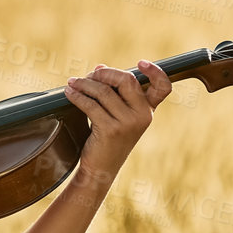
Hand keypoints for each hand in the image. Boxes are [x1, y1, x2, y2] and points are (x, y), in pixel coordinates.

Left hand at [63, 59, 172, 176]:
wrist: (101, 169)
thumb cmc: (107, 140)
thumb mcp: (116, 115)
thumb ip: (113, 92)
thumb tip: (100, 67)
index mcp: (148, 110)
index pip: (163, 87)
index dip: (155, 72)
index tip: (141, 63)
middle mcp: (143, 116)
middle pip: (127, 80)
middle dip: (104, 74)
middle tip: (88, 76)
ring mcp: (128, 123)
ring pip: (103, 91)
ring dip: (84, 84)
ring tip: (72, 83)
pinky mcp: (111, 129)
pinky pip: (91, 105)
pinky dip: (77, 96)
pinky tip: (69, 94)